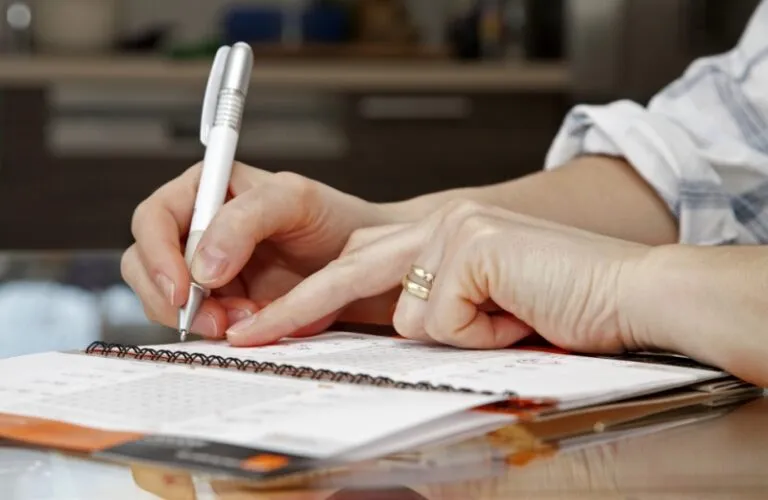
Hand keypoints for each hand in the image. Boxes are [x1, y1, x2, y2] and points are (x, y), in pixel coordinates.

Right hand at [121, 163, 392, 338]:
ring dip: (198, 316)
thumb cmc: (332, 219)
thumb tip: (203, 263)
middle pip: (145, 263)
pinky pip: (195, 321)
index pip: (153, 218)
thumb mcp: (294, 200)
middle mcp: (196, 228)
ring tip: (244, 318)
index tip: (184, 287)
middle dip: (173, 296)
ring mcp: (205, 269)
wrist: (362, 261)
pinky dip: (215, 329)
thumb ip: (245, 218)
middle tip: (214, 317)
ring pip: (165, 298)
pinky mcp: (220, 302)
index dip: (158, 254)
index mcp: (205, 190)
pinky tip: (249, 323)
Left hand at [225, 200, 653, 353]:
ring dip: (459, 335)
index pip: (361, 259)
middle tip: (252, 337)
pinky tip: (519, 317)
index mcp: (440, 231)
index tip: (272, 326)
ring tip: (510, 320)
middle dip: (297, 310)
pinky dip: (482, 336)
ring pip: (407, 311)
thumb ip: (435, 305)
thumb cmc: (563, 306)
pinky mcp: (473, 246)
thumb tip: (397, 326)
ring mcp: (456, 227)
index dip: (314, 296)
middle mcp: (442, 219)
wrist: (632, 295)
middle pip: (349, 269)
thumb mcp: (484, 307)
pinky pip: (445, 320)